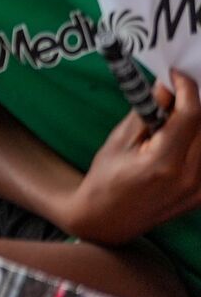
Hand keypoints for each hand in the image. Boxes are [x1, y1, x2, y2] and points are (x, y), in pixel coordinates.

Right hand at [69, 71, 200, 243]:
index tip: (176, 76)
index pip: (192, 114)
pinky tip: (185, 140)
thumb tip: (167, 87)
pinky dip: (199, 143)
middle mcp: (189, 177)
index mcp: (163, 163)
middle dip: (194, 103)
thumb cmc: (106, 178)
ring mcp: (200, 189)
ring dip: (199, 124)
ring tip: (178, 119)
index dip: (187, 89)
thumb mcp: (119, 140)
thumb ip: (147, 113)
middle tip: (176, 95)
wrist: (107, 219)